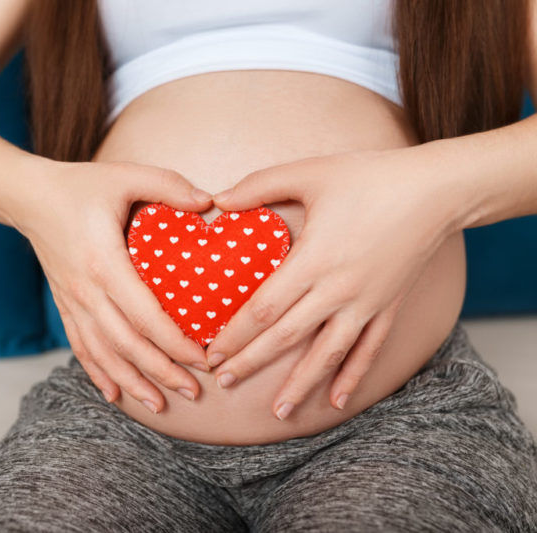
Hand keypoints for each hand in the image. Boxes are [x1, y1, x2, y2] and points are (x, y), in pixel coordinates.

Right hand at [15, 160, 213, 413]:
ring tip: (160, 406)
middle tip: (195, 392)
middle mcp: (86, 291)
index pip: (145, 315)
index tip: (204, 358)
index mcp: (105, 263)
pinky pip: (80, 347)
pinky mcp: (65, 305)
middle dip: (161, 372)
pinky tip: (113, 394)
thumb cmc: (80, 186)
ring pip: (103, 354)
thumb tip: (209, 202)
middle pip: (126, 344)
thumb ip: (168, 185)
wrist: (27, 197)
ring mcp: (72, 302)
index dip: (175, 343)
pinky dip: (97, 373)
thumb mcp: (124, 175)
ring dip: (132, 382)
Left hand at [204, 147, 461, 419]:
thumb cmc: (369, 177)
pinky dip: (352, 377)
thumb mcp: (309, 172)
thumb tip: (216, 201)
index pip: (264, 309)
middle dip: (251, 362)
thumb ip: (259, 186)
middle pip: (286, 337)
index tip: (211, 351)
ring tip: (277, 413)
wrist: (436, 190)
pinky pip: (368, 350)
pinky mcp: (388, 308)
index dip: (235, 334)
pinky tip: (336, 401)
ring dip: (300, 384)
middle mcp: (339, 290)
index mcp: (314, 259)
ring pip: (327, 354)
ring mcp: (366, 304)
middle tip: (223, 381)